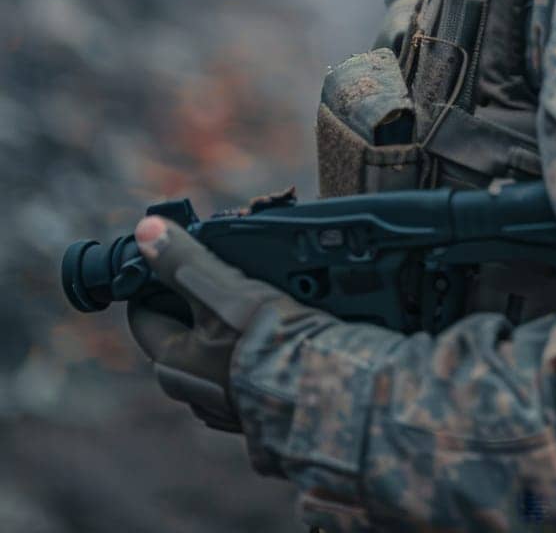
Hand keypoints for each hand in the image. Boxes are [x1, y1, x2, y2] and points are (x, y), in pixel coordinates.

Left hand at [127, 215, 285, 431]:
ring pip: (212, 351)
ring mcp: (223, 404)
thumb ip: (184, 261)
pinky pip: (243, 370)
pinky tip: (275, 332)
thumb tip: (146, 232)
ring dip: (227, 325)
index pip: (144, 314)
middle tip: (225, 273)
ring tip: (257, 297)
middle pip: (180, 331)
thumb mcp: (224, 289)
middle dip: (196, 301)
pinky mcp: (255, 410)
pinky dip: (252, 349)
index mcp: (172, 362)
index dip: (155, 282)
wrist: (325, 390)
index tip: (177, 258)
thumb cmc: (270, 341)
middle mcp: (191, 390)